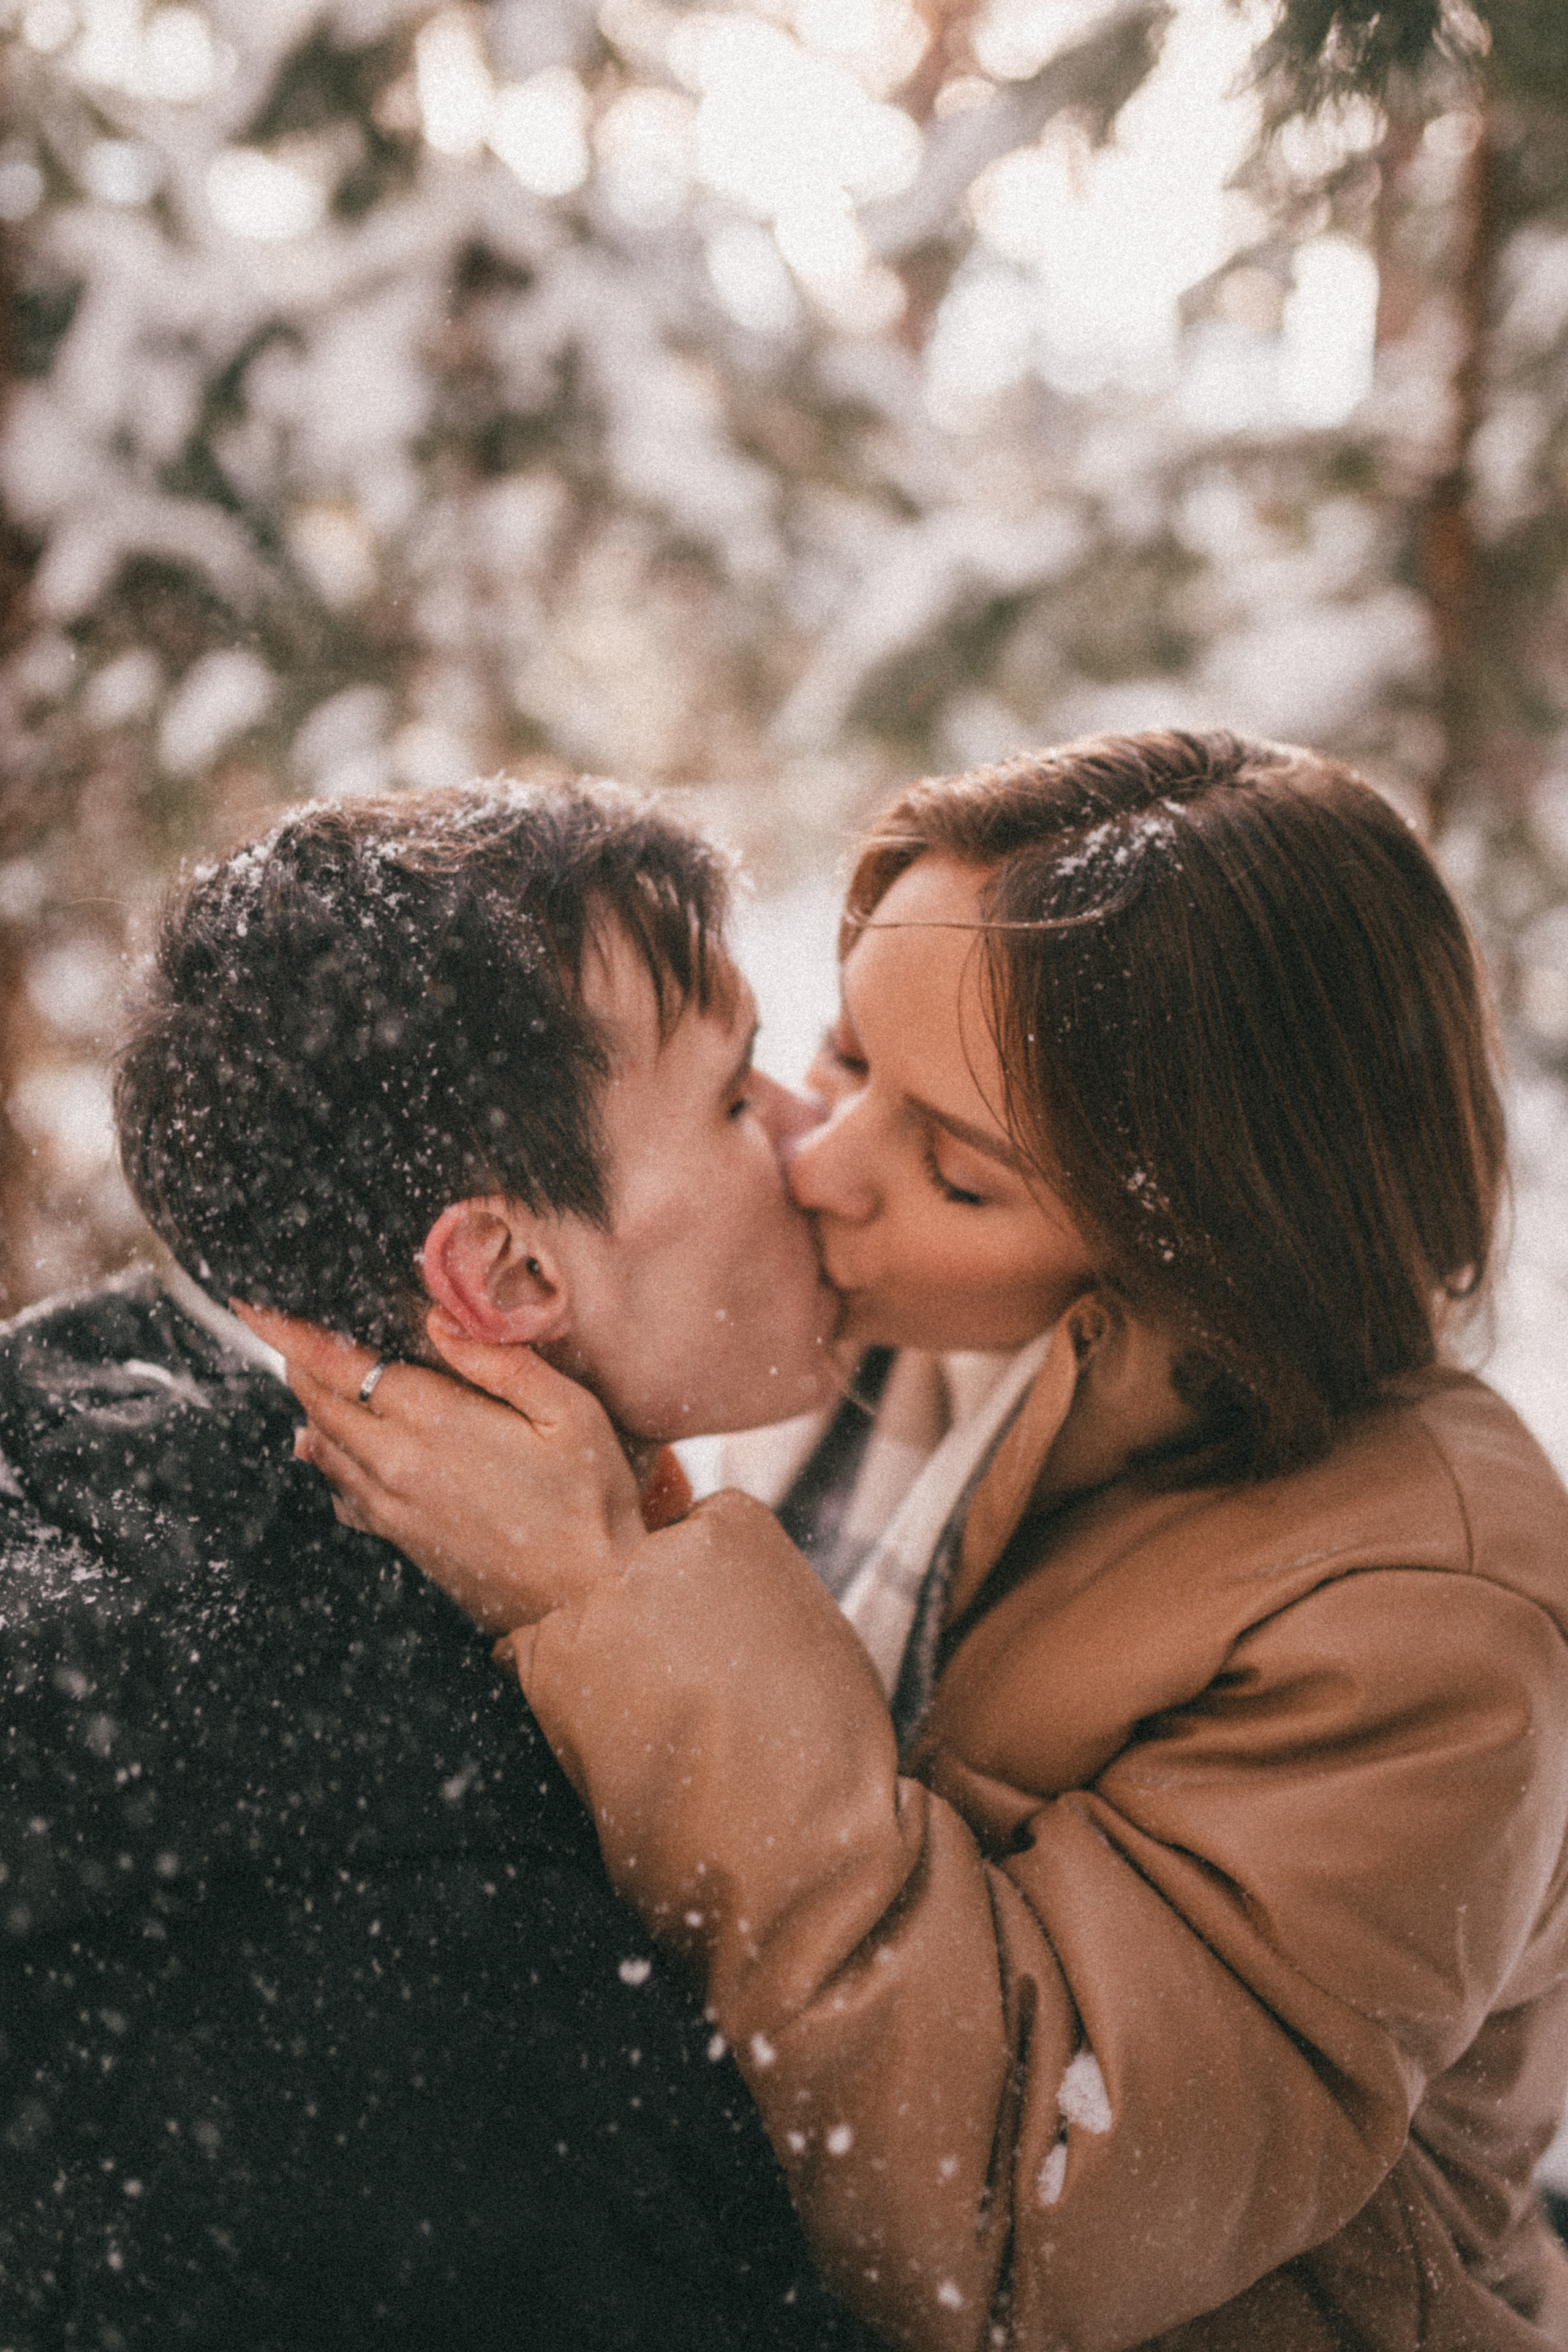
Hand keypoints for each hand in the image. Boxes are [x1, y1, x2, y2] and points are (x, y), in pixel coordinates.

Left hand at [232, 1303, 645, 1632]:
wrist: (585, 1603)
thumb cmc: (589, 1504)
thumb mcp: (570, 1414)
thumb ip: (502, 1362)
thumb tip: (441, 1321)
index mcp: (437, 1423)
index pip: (343, 1366)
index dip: (293, 1333)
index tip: (256, 1308)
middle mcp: (398, 1465)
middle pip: (321, 1403)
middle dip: (299, 1362)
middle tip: (285, 1331)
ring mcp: (394, 1507)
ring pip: (324, 1447)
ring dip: (310, 1407)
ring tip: (306, 1376)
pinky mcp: (400, 1540)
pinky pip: (340, 1492)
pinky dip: (325, 1460)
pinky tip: (326, 1449)